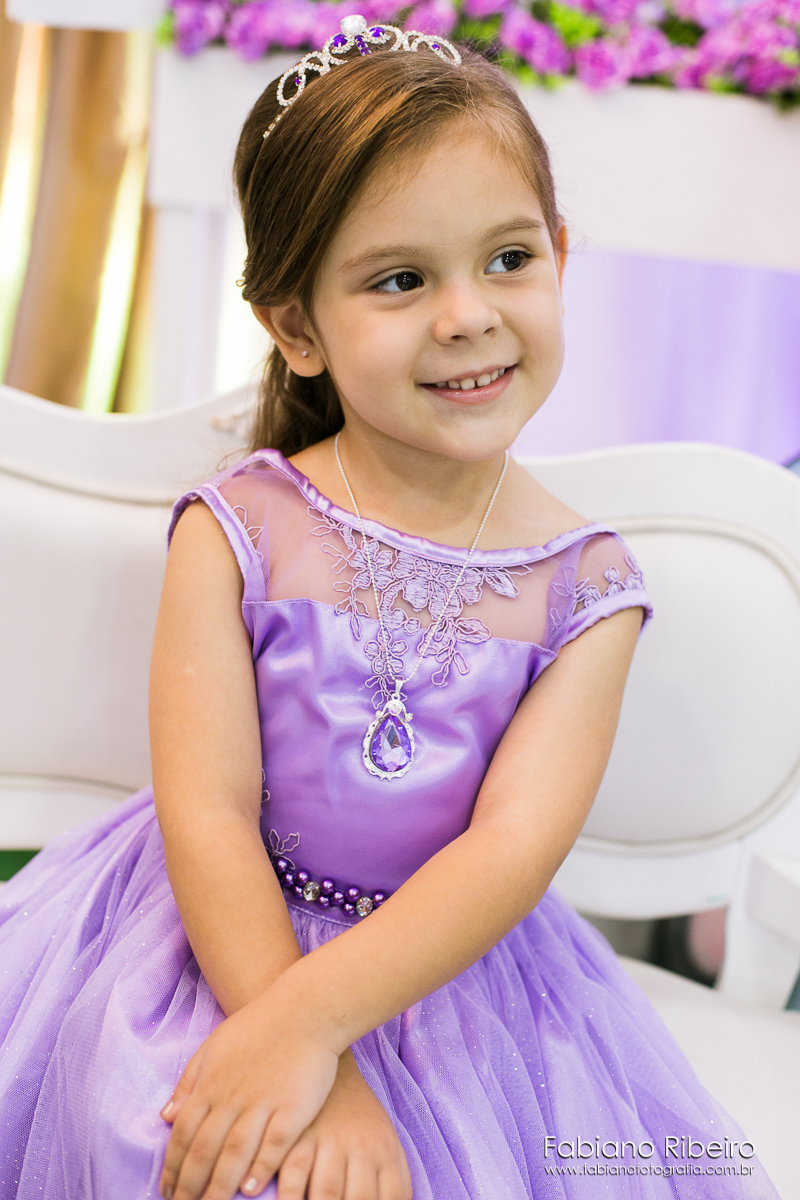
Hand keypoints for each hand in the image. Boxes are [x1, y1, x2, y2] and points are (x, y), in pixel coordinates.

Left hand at [159, 994, 338, 1199]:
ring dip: (218, 1187)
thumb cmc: (258, 1025)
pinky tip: (249, 1189)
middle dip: (189, 1186)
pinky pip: (273, 1145)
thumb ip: (189, 1081)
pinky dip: (259, 1168)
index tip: (167, 1190)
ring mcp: (262, 1103)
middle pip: (203, 1151)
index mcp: (210, 1084)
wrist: (305, 1009)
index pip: (182, 1134)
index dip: (172, 1167)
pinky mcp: (292, 1108)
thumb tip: (166, 1116)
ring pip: (233, 1154)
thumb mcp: (214, 1045)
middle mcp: (231, 1097)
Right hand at [273, 1050, 411, 1199]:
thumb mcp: (386, 1144)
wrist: (333, 1072)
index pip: (394, 1198)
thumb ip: (392, 1183)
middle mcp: (361, 1149)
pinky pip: (293, 1177)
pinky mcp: (299, 1139)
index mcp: (386, 1152)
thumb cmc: (361, 1120)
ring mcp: (329, 1143)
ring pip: (325, 1195)